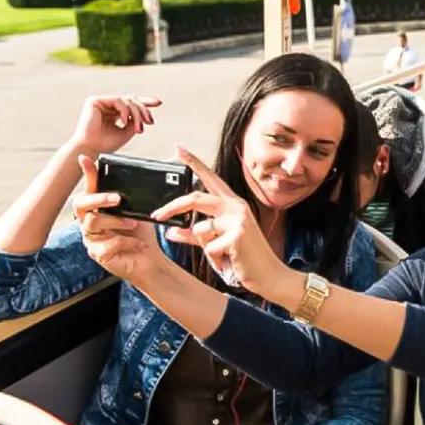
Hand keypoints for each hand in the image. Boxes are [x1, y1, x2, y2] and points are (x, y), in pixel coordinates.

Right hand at [69, 95, 160, 154]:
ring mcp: (101, 102)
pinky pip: (118, 100)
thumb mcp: (127, 132)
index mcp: (114, 113)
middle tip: (150, 121)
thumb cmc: (106, 144)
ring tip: (138, 128)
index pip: (131, 104)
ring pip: (127, 100)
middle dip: (143, 110)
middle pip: (131, 100)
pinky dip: (125, 111)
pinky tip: (125, 121)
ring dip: (137, 114)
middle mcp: (107, 106)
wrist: (91, 149)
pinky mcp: (94, 100)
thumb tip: (145, 113)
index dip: (145, 102)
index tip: (159, 103)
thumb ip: (136, 121)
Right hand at [75, 155, 163, 285]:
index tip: (85, 158)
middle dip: (98, 198)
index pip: (89, 187)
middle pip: (80, 204)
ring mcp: (91, 238)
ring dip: (116, 221)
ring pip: (93, 223)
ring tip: (134, 223)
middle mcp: (89, 221)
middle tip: (117, 198)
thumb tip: (165, 164)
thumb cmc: (142, 233)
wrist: (149, 259)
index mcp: (98, 207)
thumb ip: (139, 192)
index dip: (87, 173)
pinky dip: (125, 241)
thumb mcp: (141, 209)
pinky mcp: (98, 255)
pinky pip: (105, 245)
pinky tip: (137, 243)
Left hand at [153, 146, 285, 293]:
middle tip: (156, 215)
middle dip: (172, 206)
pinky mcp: (237, 234)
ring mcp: (238, 219)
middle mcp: (236, 206)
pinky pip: (208, 247)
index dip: (193, 162)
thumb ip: (193, 234)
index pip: (210, 178)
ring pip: (199, 229)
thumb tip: (170, 229)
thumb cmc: (244, 258)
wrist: (268, 275)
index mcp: (232, 204)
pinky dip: (215, 259)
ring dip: (206, 248)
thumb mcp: (215, 242)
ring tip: (224, 256)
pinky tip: (230, 261)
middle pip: (195, 198)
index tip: (178, 148)